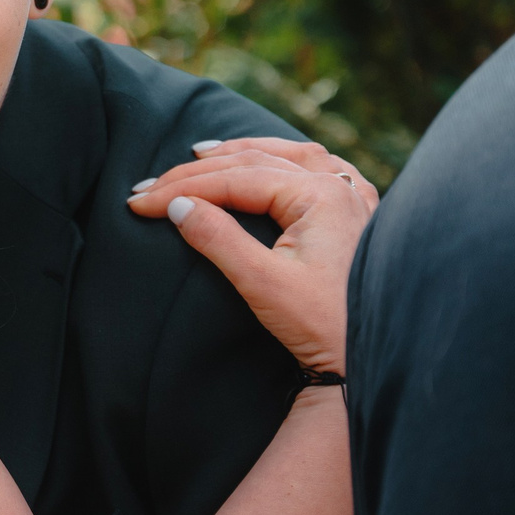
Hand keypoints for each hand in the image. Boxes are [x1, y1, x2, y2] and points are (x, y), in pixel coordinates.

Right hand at [127, 142, 372, 378]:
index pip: (235, 178)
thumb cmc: (326, 326)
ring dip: (243, 153)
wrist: (375, 362)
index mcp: (320, 196)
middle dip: (197, 172)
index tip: (138, 203)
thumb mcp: (264, 285)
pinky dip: (285, 160)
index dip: (181, 188)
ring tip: (203, 154)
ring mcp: (355, 201)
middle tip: (150, 186)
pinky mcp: (358, 219)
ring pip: (290, 156)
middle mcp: (340, 188)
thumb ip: (219, 240)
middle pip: (256, 162)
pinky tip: (274, 162)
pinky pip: (320, 169)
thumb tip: (177, 207)